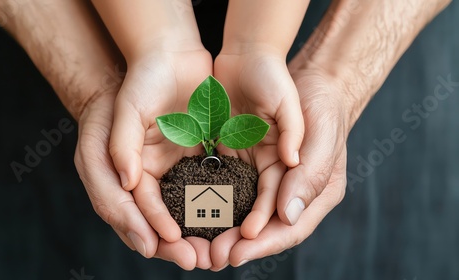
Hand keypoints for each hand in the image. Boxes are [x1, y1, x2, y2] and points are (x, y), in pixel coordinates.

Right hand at [108, 49, 215, 268]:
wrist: (169, 59)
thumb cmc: (139, 83)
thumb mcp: (125, 110)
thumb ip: (122, 146)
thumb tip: (128, 183)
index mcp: (128, 171)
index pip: (137, 206)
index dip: (151, 224)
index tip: (170, 241)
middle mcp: (153, 177)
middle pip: (163, 220)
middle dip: (179, 243)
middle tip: (199, 261)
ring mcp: (178, 171)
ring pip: (189, 212)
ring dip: (203, 233)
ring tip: (219, 253)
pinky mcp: (201, 160)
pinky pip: (211, 190)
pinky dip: (220, 208)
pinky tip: (235, 221)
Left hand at [209, 51, 304, 269]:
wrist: (288, 69)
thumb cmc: (318, 102)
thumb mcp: (322, 133)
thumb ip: (310, 174)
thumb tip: (288, 214)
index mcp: (311, 189)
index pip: (290, 225)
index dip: (264, 241)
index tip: (239, 249)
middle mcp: (284, 187)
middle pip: (261, 224)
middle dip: (237, 243)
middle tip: (212, 256)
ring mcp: (260, 174)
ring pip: (239, 209)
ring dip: (220, 228)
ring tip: (198, 243)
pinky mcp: (238, 159)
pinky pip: (223, 185)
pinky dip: (210, 201)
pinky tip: (190, 211)